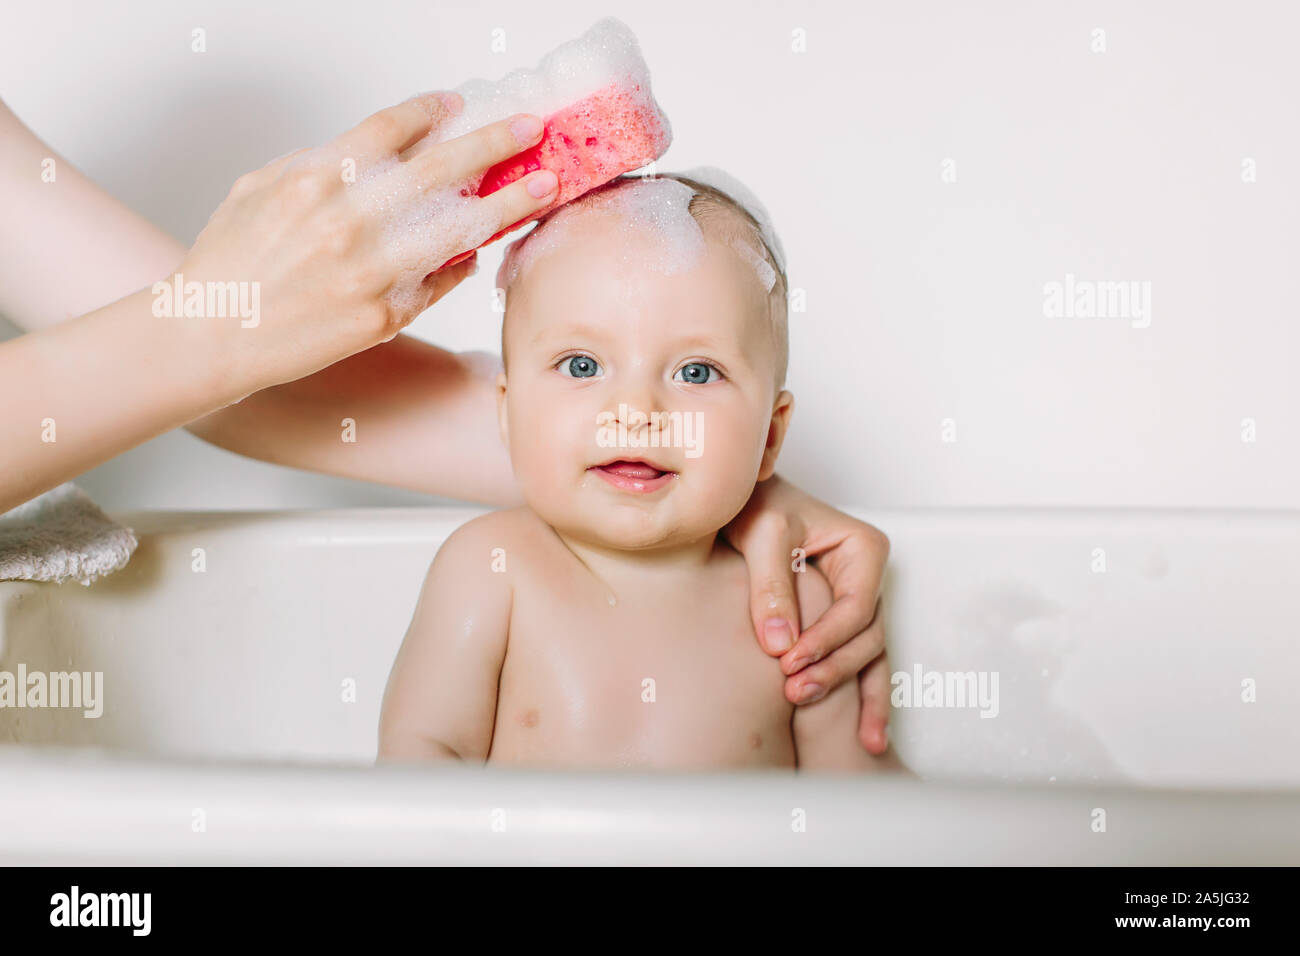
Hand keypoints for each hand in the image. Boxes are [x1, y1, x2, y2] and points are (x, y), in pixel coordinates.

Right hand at [179, 91, 559, 401]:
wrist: (212, 333)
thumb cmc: (231, 260)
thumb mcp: (263, 187)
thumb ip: (325, 164)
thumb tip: (386, 153)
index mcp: (318, 177)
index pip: (392, 128)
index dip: (433, 110)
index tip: (459, 103)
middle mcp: (351, 221)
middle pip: (441, 168)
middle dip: (495, 143)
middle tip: (532, 129)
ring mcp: (371, 272)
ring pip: (458, 230)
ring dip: (508, 204)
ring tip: (544, 188)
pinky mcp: (383, 316)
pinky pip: (438, 282)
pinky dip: (462, 264)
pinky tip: (479, 251)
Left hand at [722, 475, 891, 753]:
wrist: (740, 501)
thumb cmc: (755, 504)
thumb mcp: (762, 533)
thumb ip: (772, 585)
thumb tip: (781, 645)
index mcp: (863, 549)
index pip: (855, 607)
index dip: (827, 639)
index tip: (790, 662)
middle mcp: (868, 577)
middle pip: (866, 637)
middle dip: (835, 669)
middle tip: (795, 692)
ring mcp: (858, 600)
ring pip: (867, 654)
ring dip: (846, 689)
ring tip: (810, 709)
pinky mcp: (839, 620)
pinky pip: (857, 660)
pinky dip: (861, 697)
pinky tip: (867, 737)